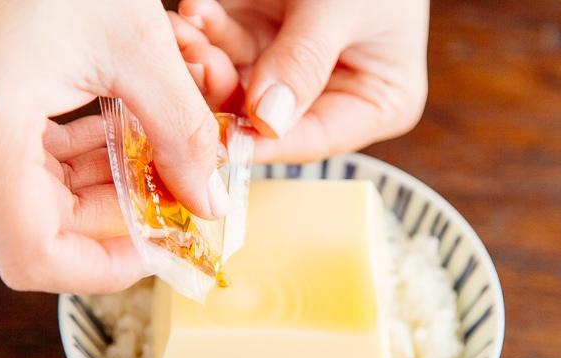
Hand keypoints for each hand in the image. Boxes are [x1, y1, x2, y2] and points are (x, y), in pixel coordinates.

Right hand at [0, 0, 223, 293]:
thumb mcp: (134, 42)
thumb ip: (181, 131)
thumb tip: (208, 199)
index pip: (36, 256)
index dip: (106, 269)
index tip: (158, 247)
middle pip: (43, 227)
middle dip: (119, 217)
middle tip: (176, 195)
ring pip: (35, 198)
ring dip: (103, 186)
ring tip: (157, 157)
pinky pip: (20, 163)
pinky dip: (75, 160)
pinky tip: (118, 137)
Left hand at [171, 0, 428, 161]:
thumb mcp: (343, 9)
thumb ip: (303, 62)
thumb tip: (266, 121)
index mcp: (376, 102)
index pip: (314, 138)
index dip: (266, 142)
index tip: (219, 139)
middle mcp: (331, 90)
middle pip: (266, 115)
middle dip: (223, 90)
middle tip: (194, 62)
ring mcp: (293, 62)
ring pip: (237, 79)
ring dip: (205, 56)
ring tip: (185, 29)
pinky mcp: (265, 30)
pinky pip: (227, 41)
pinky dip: (208, 27)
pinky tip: (193, 12)